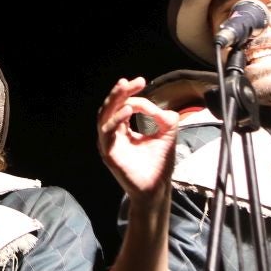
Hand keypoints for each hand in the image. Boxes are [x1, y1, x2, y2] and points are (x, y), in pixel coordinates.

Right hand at [97, 77, 179, 203]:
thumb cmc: (158, 164)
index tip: (141, 83)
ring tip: (125, 88)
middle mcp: (113, 135)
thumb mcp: (166, 135)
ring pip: (104, 117)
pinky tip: (128, 111)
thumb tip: (158, 107)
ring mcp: (109, 144)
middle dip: (119, 92)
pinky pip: (107, 134)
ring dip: (114, 101)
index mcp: (123, 130)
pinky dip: (116, 120)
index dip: (132, 94)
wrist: (157, 189)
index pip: (122, 106)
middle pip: (109, 108)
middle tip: (130, 81)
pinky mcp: (109, 154)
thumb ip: (163, 118)